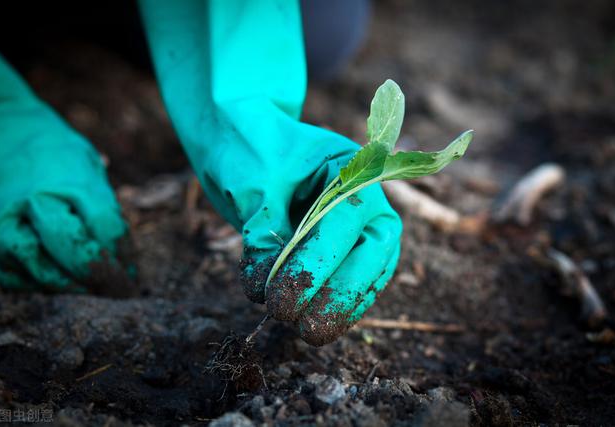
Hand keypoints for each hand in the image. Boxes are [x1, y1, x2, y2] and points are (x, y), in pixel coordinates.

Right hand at [0, 54, 130, 292]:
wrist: (2, 130)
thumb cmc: (55, 152)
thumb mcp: (88, 165)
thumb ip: (104, 205)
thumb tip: (123, 255)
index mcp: (70, 179)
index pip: (106, 228)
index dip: (123, 256)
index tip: (132, 272)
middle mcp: (36, 201)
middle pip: (74, 251)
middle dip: (100, 276)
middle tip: (117, 289)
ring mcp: (5, 221)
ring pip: (41, 271)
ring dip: (72, 287)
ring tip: (90, 289)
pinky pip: (14, 276)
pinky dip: (39, 286)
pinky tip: (59, 283)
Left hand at [140, 0, 401, 344]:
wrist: (242, 129)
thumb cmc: (248, 144)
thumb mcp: (251, 183)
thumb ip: (263, 235)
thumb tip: (266, 290)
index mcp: (348, 166)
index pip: (341, 224)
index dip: (313, 268)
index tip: (279, 300)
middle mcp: (364, 195)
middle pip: (372, 252)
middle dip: (340, 295)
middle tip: (302, 326)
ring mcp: (359, 220)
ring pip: (371, 270)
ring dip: (344, 306)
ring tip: (309, 331)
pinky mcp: (345, 241)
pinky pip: (356, 276)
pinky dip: (339, 302)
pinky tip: (318, 321)